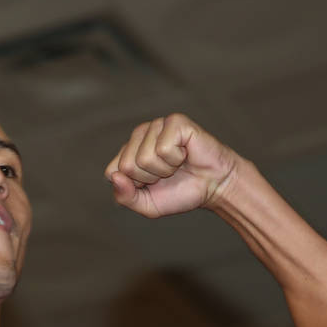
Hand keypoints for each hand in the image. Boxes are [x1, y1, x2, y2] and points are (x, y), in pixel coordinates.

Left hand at [105, 114, 238, 217]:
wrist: (214, 186)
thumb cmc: (180, 192)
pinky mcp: (174, 122)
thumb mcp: (147, 205)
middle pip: (127, 166)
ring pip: (145, 158)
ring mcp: (156, 126)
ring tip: (177, 164)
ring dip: (165, 169)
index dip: (133, 186)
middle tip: (168, 174)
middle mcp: (139, 136)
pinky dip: (176, 159)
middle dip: (149, 178)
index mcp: (128, 152)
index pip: (112, 172)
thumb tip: (116, 176)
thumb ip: (125, 197)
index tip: (151, 184)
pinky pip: (163, 149)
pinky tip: (185, 154)